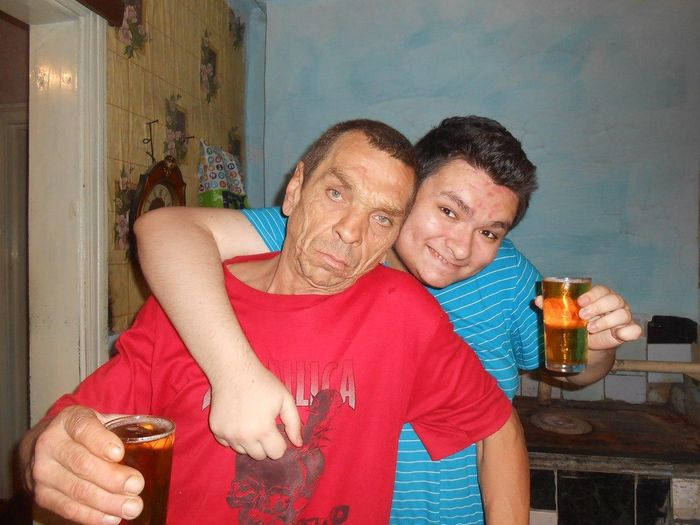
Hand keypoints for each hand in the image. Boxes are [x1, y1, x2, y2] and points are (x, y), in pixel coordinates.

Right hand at [23, 405, 144, 524]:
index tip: (119, 453)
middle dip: (112, 478)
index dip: (101, 441)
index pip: (84, 428)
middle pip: (82, 463)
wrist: (41, 446)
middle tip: (137, 485)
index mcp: (70, 420)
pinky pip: (68, 508)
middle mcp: (50, 443)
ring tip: (132, 507)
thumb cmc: (83, 432)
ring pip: (76, 490)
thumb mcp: (99, 419)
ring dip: (107, 502)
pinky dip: (92, 516)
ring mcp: (43, 471)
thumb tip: (158, 434)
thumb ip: (123, 425)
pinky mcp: (42, 495)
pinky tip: (112, 517)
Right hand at [208, 357, 302, 459]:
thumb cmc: (263, 383)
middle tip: (263, 425)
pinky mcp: (216, 430)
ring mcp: (228, 435)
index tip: (276, 429)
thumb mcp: (285, 399)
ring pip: (243, 451)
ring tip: (250, 421)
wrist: (233, 371)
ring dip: (249, 442)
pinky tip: (237, 420)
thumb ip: (294, 423)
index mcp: (264, 430)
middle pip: (260, 456)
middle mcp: (244, 437)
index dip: (280, 442)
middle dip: (265, 444)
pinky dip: (234, 437)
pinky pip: (228, 443)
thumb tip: (298, 444)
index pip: (277, 453)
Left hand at [535, 285, 641, 384]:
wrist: (587, 346)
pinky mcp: (627, 332)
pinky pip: (634, 330)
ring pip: (623, 314)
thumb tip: (537, 300)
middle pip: (614, 300)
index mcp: (600, 296)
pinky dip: (630, 331)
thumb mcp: (565, 315)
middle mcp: (615, 304)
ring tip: (590, 328)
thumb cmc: (577, 324)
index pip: (601, 290)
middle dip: (598, 307)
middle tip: (582, 316)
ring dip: (607, 321)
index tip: (580, 302)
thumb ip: (552, 307)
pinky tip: (621, 334)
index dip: (592, 295)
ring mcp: (623, 318)